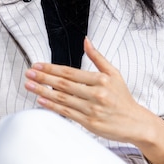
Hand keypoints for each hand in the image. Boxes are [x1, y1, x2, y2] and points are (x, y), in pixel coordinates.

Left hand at [24, 38, 163, 163]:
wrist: (135, 122)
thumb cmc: (122, 97)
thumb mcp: (114, 74)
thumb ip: (98, 58)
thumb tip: (86, 40)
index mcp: (101, 79)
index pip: (70, 72)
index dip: (52, 68)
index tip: (37, 65)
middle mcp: (96, 93)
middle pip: (64, 84)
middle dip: (43, 78)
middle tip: (28, 73)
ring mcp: (92, 109)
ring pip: (62, 98)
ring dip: (43, 91)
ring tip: (29, 85)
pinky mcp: (89, 122)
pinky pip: (67, 112)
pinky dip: (52, 106)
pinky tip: (41, 100)